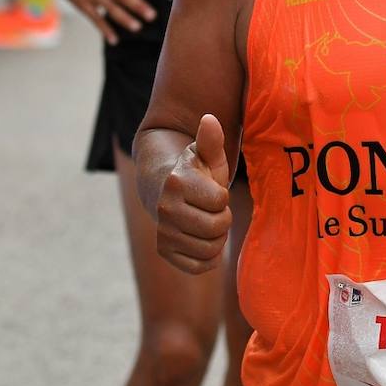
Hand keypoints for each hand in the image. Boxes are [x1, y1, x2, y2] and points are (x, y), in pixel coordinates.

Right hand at [156, 114, 232, 272]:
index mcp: (176, 182)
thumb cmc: (195, 172)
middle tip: (212, 209)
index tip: (212, 190)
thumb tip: (210, 119)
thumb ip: (210, 139)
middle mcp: (165, 209)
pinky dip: (208, 256)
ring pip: (211, 249)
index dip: (222, 197)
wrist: (164, 190)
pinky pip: (200, 266)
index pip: (220, 201)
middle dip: (222, 218)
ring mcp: (163, 232)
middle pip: (217, 228)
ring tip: (207, 221)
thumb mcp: (205, 154)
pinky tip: (202, 239)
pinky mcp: (164, 251)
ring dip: (216, 237)